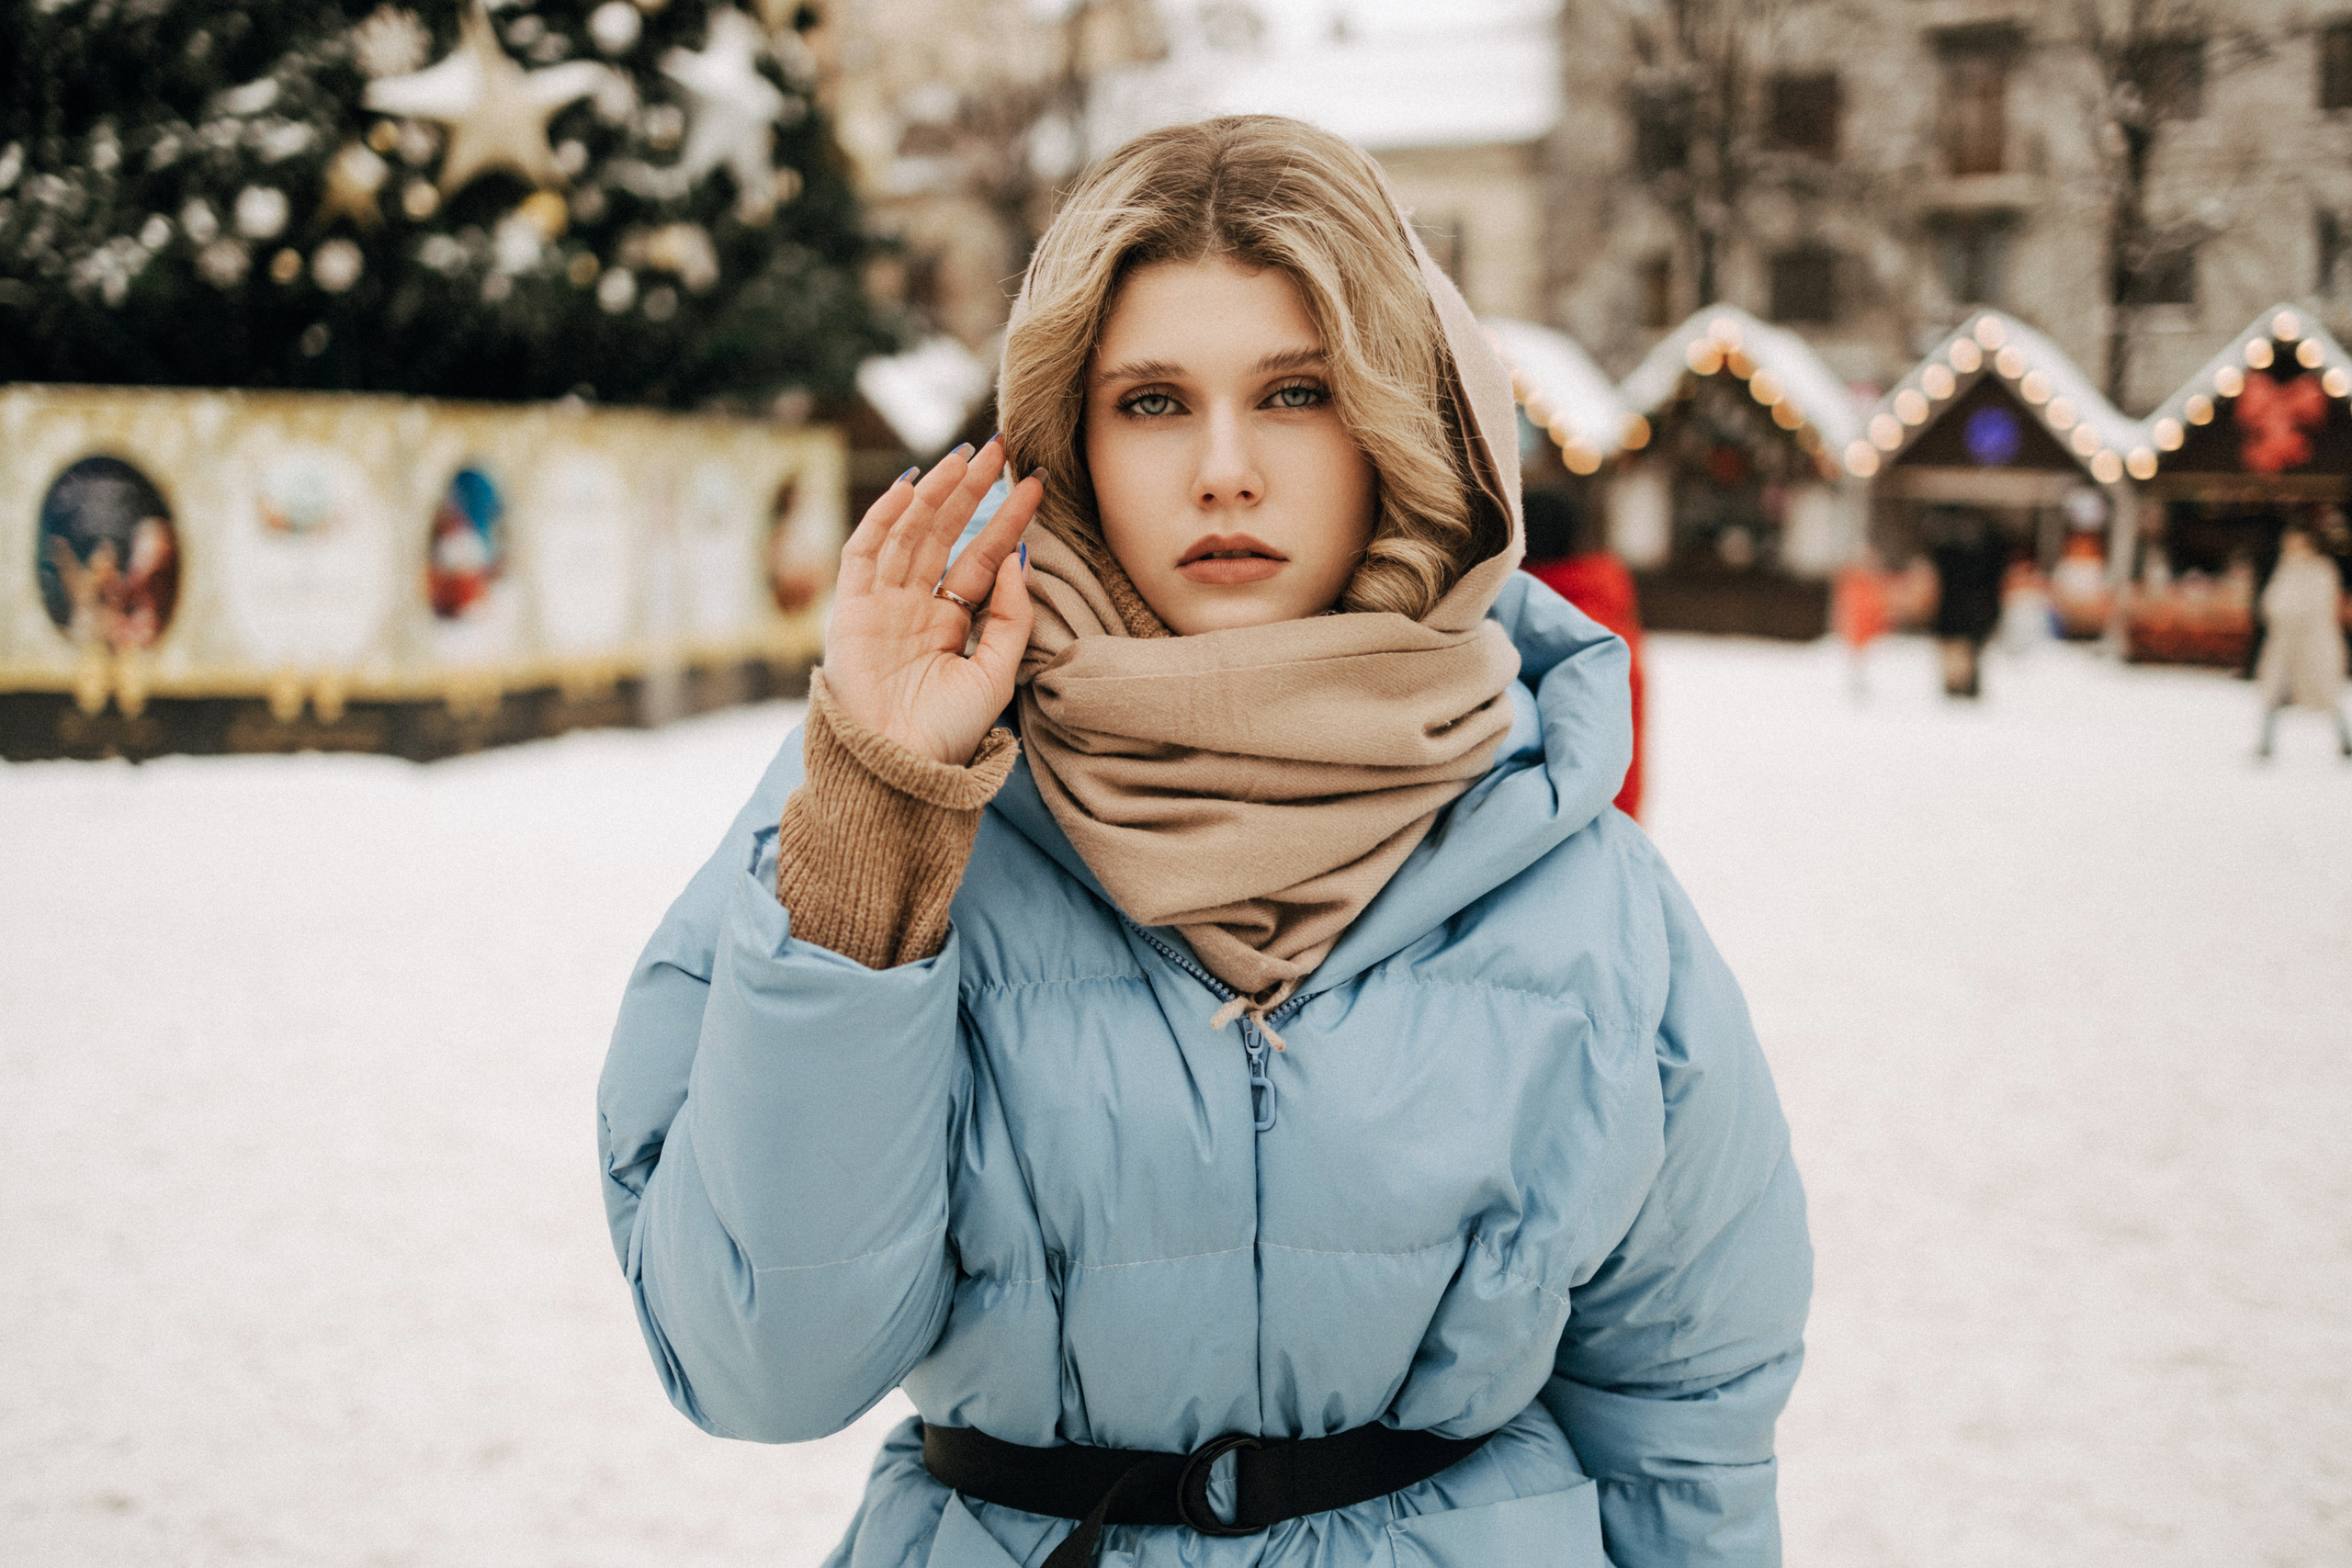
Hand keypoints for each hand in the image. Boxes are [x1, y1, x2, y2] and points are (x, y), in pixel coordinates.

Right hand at [823, 439, 1040, 766]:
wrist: (899, 767)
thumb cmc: (948, 733)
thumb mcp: (996, 672)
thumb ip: (1011, 618)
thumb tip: (1021, 560)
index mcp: (952, 622)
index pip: (983, 558)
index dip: (1008, 521)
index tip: (1037, 484)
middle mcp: (917, 606)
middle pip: (947, 534)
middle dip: (973, 490)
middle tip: (1002, 447)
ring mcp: (883, 605)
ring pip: (910, 533)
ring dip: (935, 492)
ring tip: (965, 455)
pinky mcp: (852, 610)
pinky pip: (865, 552)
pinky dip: (884, 517)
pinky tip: (912, 485)